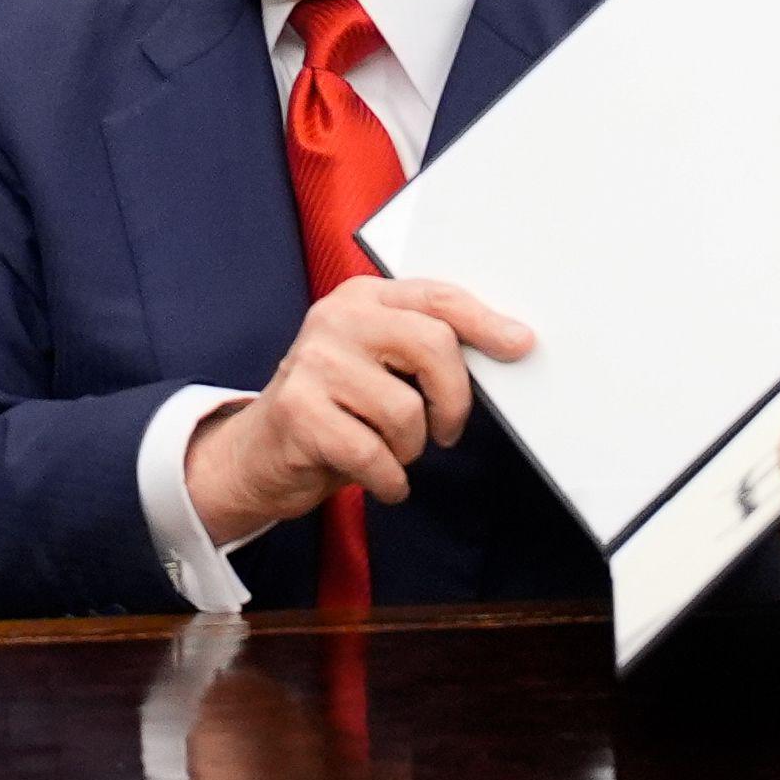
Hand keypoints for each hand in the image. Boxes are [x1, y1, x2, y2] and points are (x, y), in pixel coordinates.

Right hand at [185, 275, 533, 546]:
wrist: (258, 454)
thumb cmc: (335, 410)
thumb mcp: (375, 363)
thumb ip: (423, 348)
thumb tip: (506, 348)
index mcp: (362, 298)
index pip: (437, 298)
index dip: (485, 322)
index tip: (520, 345)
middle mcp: (335, 320)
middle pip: (432, 345)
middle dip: (454, 400)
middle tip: (447, 430)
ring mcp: (313, 363)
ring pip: (406, 411)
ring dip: (410, 449)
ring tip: (388, 451)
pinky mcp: (299, 412)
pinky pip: (375, 455)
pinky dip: (388, 480)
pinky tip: (377, 479)